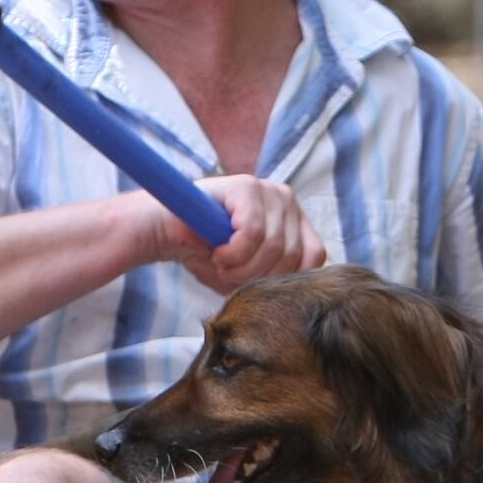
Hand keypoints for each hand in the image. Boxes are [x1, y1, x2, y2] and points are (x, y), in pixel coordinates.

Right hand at [166, 174, 324, 291]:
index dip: (284, 279)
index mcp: (294, 220)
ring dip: (241, 268)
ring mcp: (269, 191)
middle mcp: (287, 201)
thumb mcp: (251, 273)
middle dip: (257, 276)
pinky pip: (253, 232)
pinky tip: (218, 252)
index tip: (254, 282)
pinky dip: (233, 253)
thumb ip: (278, 277)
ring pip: (274, 246)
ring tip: (222, 263)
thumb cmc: (209, 255)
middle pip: (293, 255)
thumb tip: (298, 296)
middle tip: (229, 274)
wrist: (167, 234)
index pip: (314, 256)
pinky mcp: (247, 187)